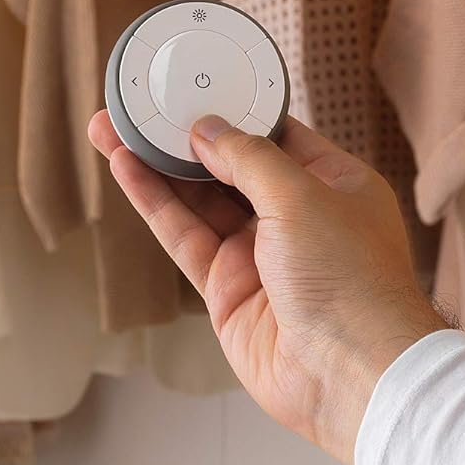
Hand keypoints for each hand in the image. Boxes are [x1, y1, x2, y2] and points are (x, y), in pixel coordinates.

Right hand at [87, 111, 448, 464]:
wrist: (353, 376)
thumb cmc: (352, 281)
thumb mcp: (302, 195)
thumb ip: (248, 157)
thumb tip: (207, 130)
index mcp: (333, 185)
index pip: (274, 136)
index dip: (230, 112)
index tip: (190, 88)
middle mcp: (295, 218)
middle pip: (226, 167)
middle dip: (181, 138)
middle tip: (137, 106)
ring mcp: (258, 256)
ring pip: (196, 200)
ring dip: (154, 165)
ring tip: (112, 128)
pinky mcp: (227, 290)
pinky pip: (183, 236)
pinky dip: (154, 203)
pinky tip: (125, 170)